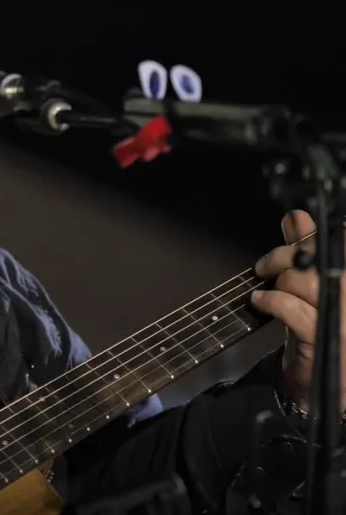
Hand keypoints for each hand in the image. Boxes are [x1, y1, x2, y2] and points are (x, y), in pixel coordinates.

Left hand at [252, 210, 345, 412]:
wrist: (329, 384)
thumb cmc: (322, 327)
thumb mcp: (315, 286)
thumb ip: (308, 250)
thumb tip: (296, 217)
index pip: (342, 242)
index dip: (318, 236)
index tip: (297, 239)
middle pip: (326, 258)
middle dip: (288, 255)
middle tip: (266, 265)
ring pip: (308, 281)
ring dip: (278, 280)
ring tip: (266, 287)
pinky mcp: (328, 339)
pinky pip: (293, 309)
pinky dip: (271, 301)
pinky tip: (262, 302)